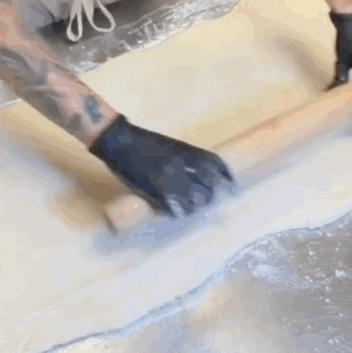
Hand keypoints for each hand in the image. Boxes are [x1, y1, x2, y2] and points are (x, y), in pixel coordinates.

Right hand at [90, 114, 233, 216]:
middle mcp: (178, 165)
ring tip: (192, 208)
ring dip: (194, 207)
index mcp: (183, 150)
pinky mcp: (152, 191)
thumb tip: (204, 173)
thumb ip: (186, 157)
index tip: (233, 185)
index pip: (213, 163)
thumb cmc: (144, 141)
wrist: (118, 141)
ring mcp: (165, 180)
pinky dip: (176, 212)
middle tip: (209, 200)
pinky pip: (171, 208)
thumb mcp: (170, 144)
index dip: (226, 175)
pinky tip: (175, 211)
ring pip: (191, 201)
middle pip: (205, 186)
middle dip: (210, 196)